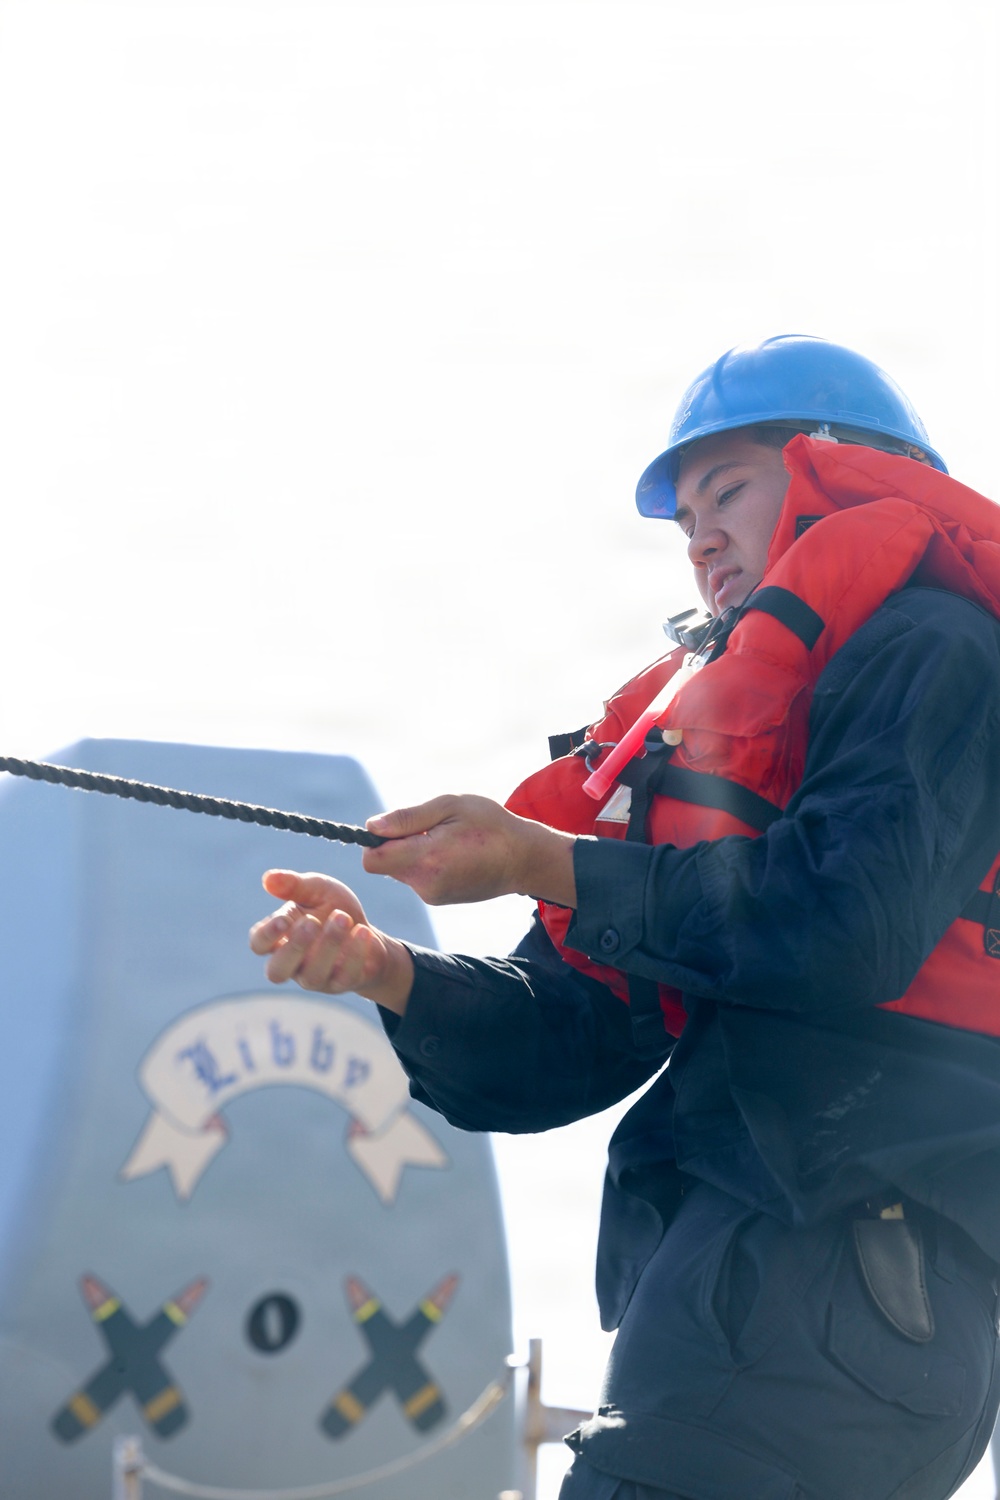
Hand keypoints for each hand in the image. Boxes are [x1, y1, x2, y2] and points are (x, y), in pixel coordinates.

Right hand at [248, 870, 413, 1013]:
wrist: (366, 932)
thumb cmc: (332, 909)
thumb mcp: (316, 890)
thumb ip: (293, 885)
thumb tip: (269, 879)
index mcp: (278, 939)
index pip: (259, 944)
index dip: (267, 935)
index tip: (284, 920)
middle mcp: (292, 965)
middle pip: (277, 972)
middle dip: (294, 947)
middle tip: (312, 922)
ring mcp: (316, 979)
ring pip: (313, 975)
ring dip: (328, 945)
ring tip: (344, 918)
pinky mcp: (341, 984)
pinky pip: (345, 977)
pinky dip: (355, 953)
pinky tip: (363, 931)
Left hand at [362, 795, 576, 906]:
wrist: (524, 859)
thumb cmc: (490, 825)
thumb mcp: (451, 806)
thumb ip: (408, 818)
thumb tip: (371, 826)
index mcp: (427, 858)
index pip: (372, 859)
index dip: (374, 839)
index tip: (396, 825)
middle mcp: (425, 883)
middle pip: (384, 863)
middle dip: (397, 843)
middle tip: (432, 828)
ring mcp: (432, 895)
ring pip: (400, 870)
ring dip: (413, 852)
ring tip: (447, 840)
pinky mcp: (438, 899)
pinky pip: (417, 877)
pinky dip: (425, 863)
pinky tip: (453, 853)